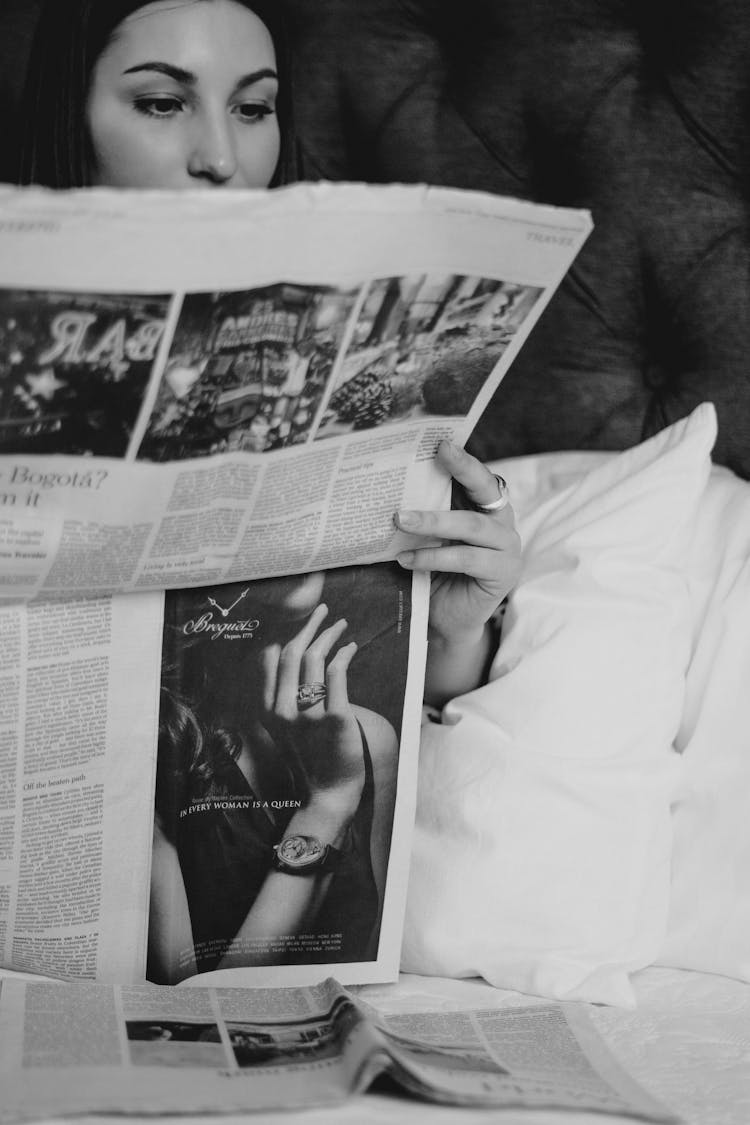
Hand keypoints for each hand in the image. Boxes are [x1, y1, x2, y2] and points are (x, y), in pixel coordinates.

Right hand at [259, 604, 364, 810]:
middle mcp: (283, 710)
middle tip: (322, 611)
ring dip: (329, 635)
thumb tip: (287, 657)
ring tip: (340, 625)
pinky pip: (338, 673)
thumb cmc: (310, 757)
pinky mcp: (335, 718)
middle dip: (308, 625)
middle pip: (292, 653)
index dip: (287, 634)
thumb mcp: (283, 728)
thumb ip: (281, 697)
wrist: (327, 793)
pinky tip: (351, 648)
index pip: (272, 660)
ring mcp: (308, 714)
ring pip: (315, 659)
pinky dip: (345, 654)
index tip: (301, 620)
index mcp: (268, 711)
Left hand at [394, 440, 520, 644]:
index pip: (478, 476)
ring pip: (472, 526)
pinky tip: (406, 559)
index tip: (441, 443)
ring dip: (434, 521)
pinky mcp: (502, 573)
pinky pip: (466, 558)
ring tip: (399, 519)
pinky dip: (433, 557)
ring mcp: (507, 548)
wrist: (445, 622)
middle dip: (461, 470)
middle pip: (485, 490)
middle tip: (434, 457)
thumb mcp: (429, 539)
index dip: (463, 459)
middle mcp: (501, 522)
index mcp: (484, 508)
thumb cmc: (434, 574)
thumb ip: (423, 515)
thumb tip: (386, 487)